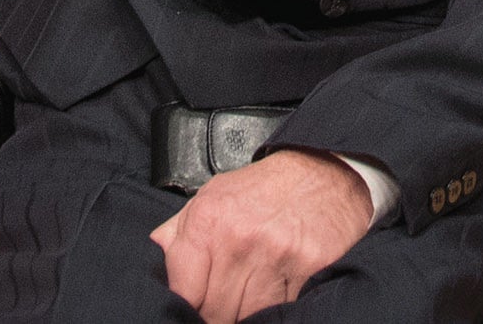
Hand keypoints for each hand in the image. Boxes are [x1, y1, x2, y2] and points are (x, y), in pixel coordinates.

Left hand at [150, 150, 370, 322]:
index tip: (195, 305)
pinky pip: (281, 311)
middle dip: (215, 314)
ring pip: (246, 318)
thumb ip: (181, 227)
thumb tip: (158, 252)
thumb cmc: (267, 186)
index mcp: (208, 220)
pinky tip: (275, 293)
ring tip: (249, 297)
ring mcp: (273, 256)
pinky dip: (276, 311)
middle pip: (214, 311)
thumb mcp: (215, 193)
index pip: (183, 291)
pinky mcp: (305, 268)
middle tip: (223, 303)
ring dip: (245, 315)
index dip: (187, 306)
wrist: (324, 172)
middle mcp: (238, 239)